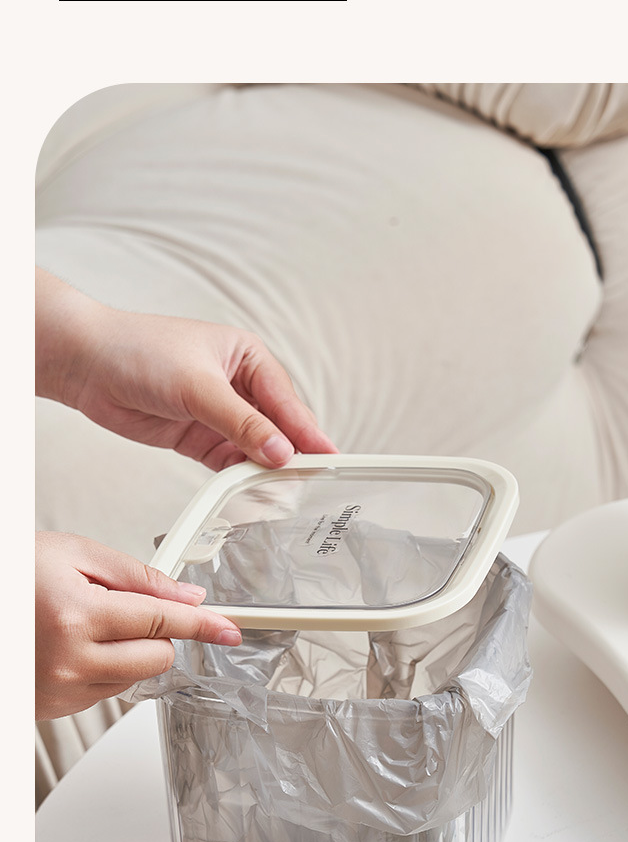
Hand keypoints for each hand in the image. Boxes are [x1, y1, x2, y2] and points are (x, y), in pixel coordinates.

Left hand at [35, 269, 337, 470]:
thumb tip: (279, 450)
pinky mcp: (197, 436)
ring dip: (264, 468)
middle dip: (289, 453)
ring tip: (282, 491)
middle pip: (275, 426)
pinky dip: (238, 475)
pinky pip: (227, 460)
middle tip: (309, 480)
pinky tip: (249, 488)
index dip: (306, 431)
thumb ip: (242, 423)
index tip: (326, 457)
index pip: (286, 399)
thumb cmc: (139, 350)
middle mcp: (237, 384)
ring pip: (253, 447)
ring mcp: (217, 412)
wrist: (86, 364)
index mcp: (247, 356)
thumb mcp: (199, 386)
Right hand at [35, 532, 242, 719]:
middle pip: (157, 658)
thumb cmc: (13, 574)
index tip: (229, 629)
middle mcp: (69, 661)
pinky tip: (73, 645)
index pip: (162, 621)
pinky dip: (103, 669)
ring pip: (134, 678)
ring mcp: (59, 691)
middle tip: (122, 607)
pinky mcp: (53, 709)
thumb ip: (139, 577)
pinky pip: (105, 692)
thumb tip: (187, 596)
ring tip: (84, 622)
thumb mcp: (75, 554)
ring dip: (127, 651)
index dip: (203, 623)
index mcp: (76, 616)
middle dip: (155, 632)